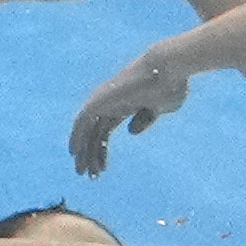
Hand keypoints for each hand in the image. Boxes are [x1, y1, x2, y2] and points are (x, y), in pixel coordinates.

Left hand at [67, 47, 191, 172]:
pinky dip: (76, 137)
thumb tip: (130, 132)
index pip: (105, 131)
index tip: (101, 169)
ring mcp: (103, 100)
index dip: (102, 150)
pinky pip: (81, 122)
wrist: (168, 69)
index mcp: (124, 105)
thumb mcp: (161, 108)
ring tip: (81, 172)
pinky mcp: (99, 100)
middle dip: (90, 155)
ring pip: (85, 130)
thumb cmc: (171, 86)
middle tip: (87, 175)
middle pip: (93, 133)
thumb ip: (145, 119)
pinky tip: (75, 153)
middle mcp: (110, 103)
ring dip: (82, 151)